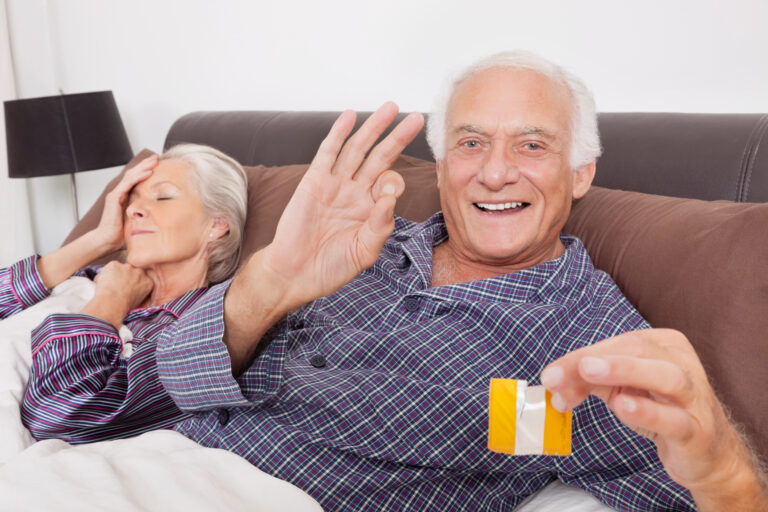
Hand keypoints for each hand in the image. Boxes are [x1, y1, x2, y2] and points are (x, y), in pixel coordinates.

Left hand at [82, 261, 152, 328]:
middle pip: (132, 272)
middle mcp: (140, 272)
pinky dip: (105, 274)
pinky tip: (104, 284)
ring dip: (115, 275)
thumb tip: (133, 296)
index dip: (134, 283)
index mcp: (148, 282)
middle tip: (118, 287)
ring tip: (110, 287)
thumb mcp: (138, 303)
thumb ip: (138, 294)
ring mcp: (127, 267)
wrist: (112, 304)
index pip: (142, 279)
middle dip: (125, 277)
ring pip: (120, 269)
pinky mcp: (115, 264)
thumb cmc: (123, 307)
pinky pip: (109, 268)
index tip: (128, 288)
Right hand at [93, 154, 157, 252]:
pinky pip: (128, 184)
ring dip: (144, 167)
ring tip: (154, 161)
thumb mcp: (137, 219)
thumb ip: (144, 212)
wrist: (107, 240)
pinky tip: (148, 172)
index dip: (145, 170)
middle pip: (133, 174)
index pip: (136, 179)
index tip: (158, 165)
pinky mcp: (114, 198)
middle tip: (157, 157)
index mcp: (125, 196)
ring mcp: (116, 194)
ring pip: (131, 176)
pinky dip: (138, 177)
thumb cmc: (121, 233)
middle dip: (145, 164)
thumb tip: (162, 214)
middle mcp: (119, 192)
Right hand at [222, 103, 422, 374]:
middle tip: (417, 118)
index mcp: (371, 209)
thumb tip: (391, 197)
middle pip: (381, 157)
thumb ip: (380, 226)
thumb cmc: (330, 267)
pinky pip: (329, 152)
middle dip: (398, 137)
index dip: (396, 181)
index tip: (390, 189)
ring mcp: (335, 184)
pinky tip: (350, 116)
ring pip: (358, 149)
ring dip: (374, 128)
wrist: (294, 273)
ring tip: (391, 108)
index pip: (391, 184)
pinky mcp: (314, 181)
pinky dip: (339, 133)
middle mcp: (355, 192)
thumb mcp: (364, 252)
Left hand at [541, 329, 766, 509]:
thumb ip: (587, 381)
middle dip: (593, 360)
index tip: (550, 375)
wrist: (705, 453)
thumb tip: (553, 382)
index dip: (580, 356)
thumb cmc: (658, 409)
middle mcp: (682, 363)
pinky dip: (647, 411)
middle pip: (636, 350)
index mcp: (663, 344)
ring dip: (623, 370)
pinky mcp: (697, 431)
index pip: (618, 343)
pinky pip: (674, 418)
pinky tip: (622, 406)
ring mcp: (694, 397)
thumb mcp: (619, 389)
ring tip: (589, 372)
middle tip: (558, 373)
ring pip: (666, 376)